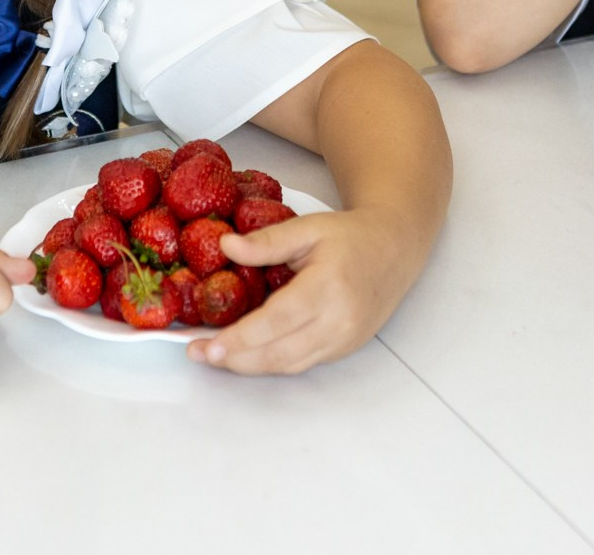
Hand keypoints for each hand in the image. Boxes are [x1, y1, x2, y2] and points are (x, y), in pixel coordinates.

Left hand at [184, 208, 416, 374]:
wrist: (395, 249)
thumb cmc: (351, 237)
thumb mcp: (308, 228)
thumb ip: (267, 241)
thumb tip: (226, 246)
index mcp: (328, 286)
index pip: (276, 322)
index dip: (239, 339)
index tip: (206, 345)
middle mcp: (339, 320)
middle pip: (278, 353)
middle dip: (234, 358)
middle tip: (198, 353)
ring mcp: (344, 339)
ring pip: (288, 365)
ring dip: (249, 365)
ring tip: (215, 355)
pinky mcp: (345, 348)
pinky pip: (302, 363)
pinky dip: (271, 362)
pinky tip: (247, 353)